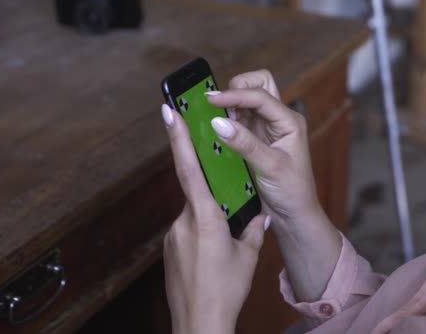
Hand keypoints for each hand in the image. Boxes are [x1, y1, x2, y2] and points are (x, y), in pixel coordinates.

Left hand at [161, 104, 269, 333]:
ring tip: (223, 250)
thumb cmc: (227, 290)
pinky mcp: (169, 249)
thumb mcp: (248, 255)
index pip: (189, 169)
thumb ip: (251, 228)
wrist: (199, 324)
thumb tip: (256, 214)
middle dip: (213, 194)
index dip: (178, 138)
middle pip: (196, 192)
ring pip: (193, 213)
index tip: (169, 112)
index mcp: (206, 218)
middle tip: (226, 216)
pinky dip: (201, 234)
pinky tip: (212, 256)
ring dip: (209, 220)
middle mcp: (184, 222)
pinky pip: (187, 230)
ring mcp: (173, 236)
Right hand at [207, 70, 341, 302]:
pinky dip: (226, 118)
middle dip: (237, 88)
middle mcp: (278, 119)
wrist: (293, 215)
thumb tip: (218, 123)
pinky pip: (238, 119)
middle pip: (258, 85)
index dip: (235, 94)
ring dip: (230, 103)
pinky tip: (216, 128)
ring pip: (247, 99)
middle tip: (217, 105)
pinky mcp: (254, 138)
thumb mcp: (270, 167)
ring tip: (213, 116)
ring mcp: (266, 128)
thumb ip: (245, 144)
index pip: (261, 96)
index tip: (211, 100)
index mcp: (289, 121)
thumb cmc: (292, 191)